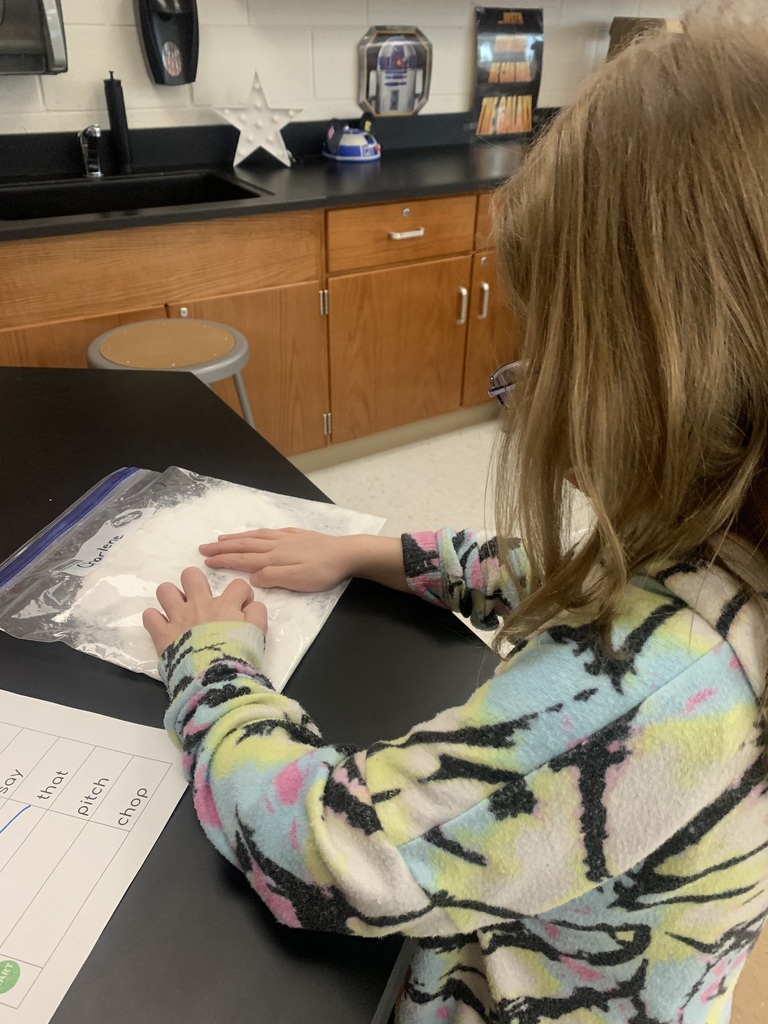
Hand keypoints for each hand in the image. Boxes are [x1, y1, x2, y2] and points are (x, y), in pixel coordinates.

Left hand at [142, 566, 267, 655]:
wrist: (215, 678)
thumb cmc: (238, 657)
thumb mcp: (257, 634)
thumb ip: (257, 614)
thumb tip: (251, 605)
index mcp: (225, 605)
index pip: (237, 585)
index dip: (242, 594)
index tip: (242, 608)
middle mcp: (199, 605)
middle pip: (191, 575)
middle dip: (196, 583)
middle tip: (201, 601)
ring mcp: (178, 618)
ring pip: (165, 590)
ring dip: (171, 598)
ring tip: (178, 611)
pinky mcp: (162, 634)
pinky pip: (149, 616)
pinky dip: (154, 620)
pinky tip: (162, 627)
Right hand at [199, 528, 357, 591]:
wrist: (346, 553)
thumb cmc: (323, 571)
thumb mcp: (297, 580)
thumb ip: (272, 578)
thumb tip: (252, 577)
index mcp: (273, 558)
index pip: (242, 559)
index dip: (223, 559)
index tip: (205, 560)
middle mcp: (276, 545)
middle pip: (244, 545)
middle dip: (222, 546)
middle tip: (203, 547)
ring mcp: (286, 538)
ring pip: (255, 537)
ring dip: (236, 538)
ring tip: (222, 537)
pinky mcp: (297, 535)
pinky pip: (270, 532)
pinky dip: (257, 533)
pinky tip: (256, 533)